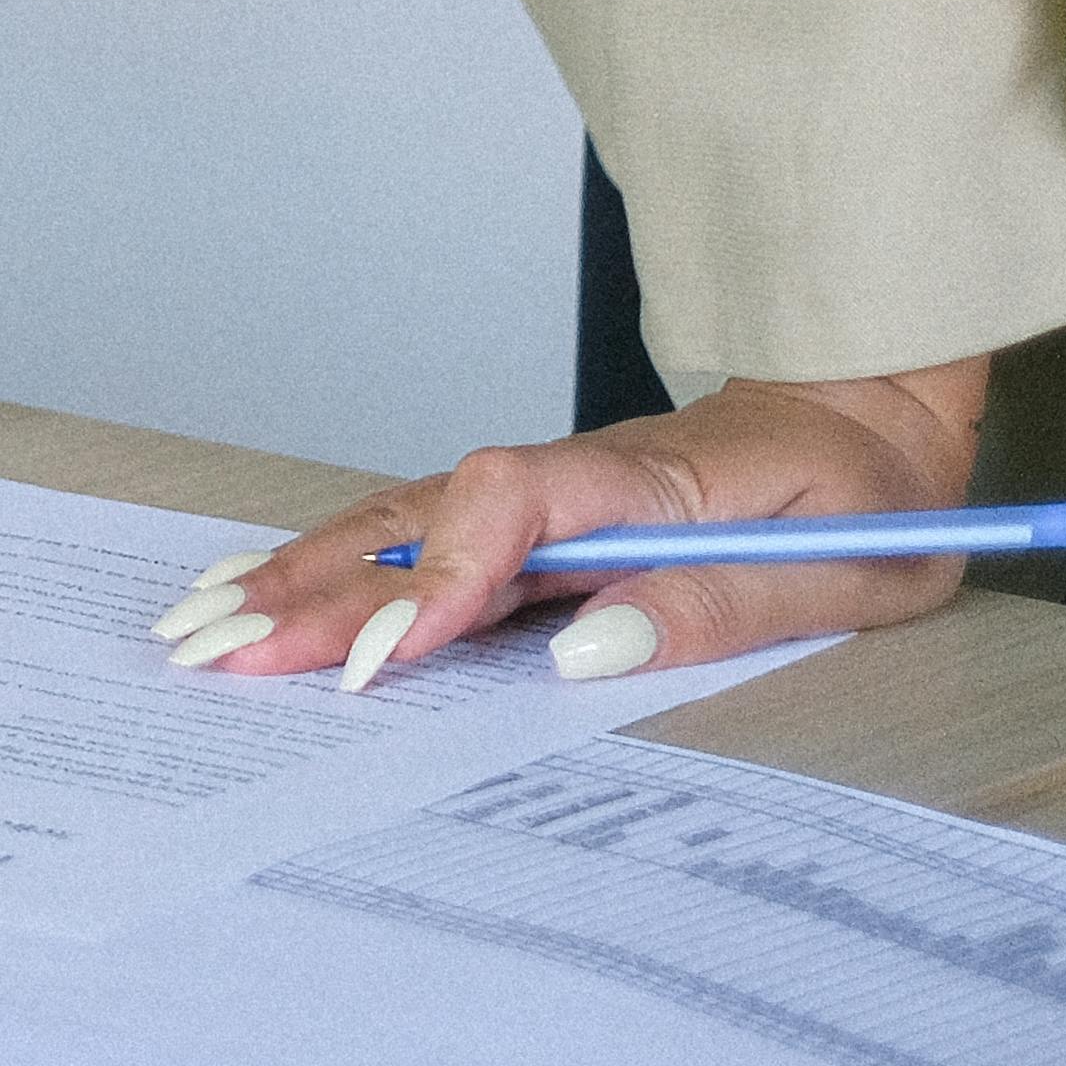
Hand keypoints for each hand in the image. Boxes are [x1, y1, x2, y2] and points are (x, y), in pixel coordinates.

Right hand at [173, 360, 992, 686]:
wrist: (866, 409)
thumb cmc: (866, 498)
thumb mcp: (844, 570)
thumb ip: (714, 603)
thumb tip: (584, 646)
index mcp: (648, 480)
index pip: (510, 506)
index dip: (439, 578)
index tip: (385, 656)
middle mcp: (569, 477)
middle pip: (417, 520)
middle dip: (313, 590)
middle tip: (220, 652)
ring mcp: (538, 492)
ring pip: (394, 523)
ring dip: (294, 573)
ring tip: (199, 625)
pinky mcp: (527, 516)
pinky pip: (412, 533)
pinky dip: (326, 558)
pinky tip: (260, 584)